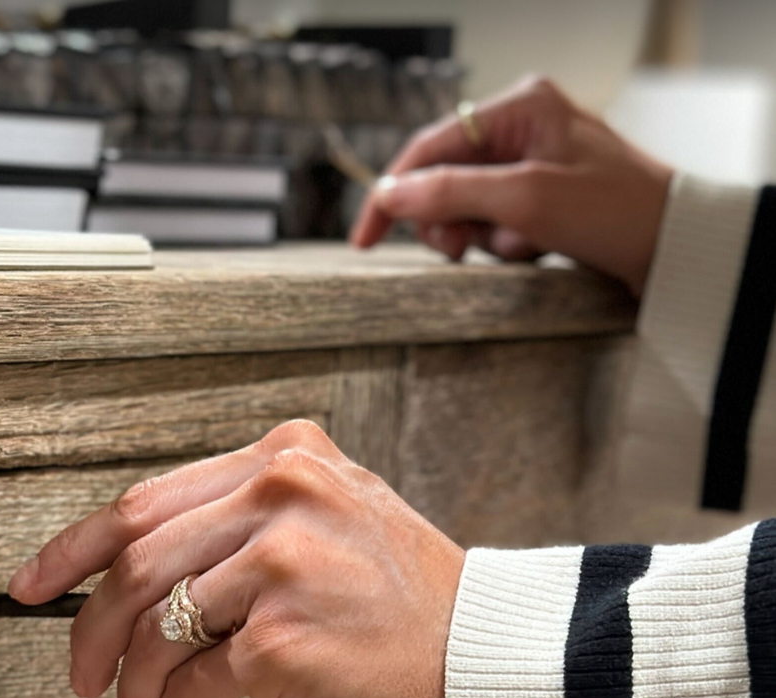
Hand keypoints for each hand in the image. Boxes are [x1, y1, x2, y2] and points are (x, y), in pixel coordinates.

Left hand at [7, 420, 462, 697]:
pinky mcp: (282, 634)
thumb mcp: (329, 530)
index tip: (34, 586)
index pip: (146, 499)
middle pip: (135, 558)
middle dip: (90, 627)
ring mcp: (282, 561)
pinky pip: (192, 676)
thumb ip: (240, 531)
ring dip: (131, 682)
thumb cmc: (406, 612)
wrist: (486, 663)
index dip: (72, 548)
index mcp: (286, 457)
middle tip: (79, 673)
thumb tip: (132, 584)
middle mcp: (282, 492)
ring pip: (155, 622)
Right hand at [349, 74, 673, 296]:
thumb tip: (390, 195)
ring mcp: (532, 163)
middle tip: (463, 250)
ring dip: (484, 238)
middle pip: (445, 180)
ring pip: (468, 209)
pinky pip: (496, 224)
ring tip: (521, 247)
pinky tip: (535, 249)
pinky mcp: (542, 198)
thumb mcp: (524, 200)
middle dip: (450, 221)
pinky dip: (506, 245)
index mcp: (519, 106)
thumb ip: (451, 193)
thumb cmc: (614, 211)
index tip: (365, 238)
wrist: (671, 247)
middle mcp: (523, 126)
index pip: (431, 147)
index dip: (393, 194)